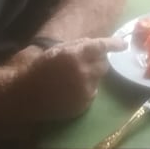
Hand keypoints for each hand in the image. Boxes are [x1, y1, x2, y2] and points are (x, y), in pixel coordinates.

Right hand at [12, 36, 127, 121]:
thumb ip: (78, 46)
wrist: (26, 95)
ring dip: (91, 75)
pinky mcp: (83, 104)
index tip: (122, 44)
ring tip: (73, 78)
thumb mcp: (57, 50)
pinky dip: (86, 89)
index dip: (114, 44)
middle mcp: (83, 73)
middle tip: (85, 62)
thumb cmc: (40, 69)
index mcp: (75, 56)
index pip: (101, 47)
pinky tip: (71, 89)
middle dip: (98, 61)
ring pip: (98, 79)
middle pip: (104, 64)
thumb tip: (98, 45)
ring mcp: (84, 90)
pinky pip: (92, 93)